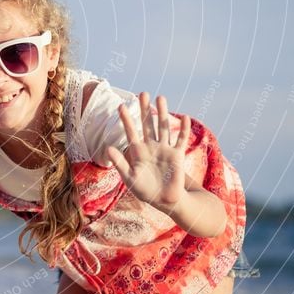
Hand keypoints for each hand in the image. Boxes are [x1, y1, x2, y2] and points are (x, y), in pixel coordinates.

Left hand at [107, 93, 190, 214]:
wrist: (163, 200)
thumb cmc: (145, 190)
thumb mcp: (129, 178)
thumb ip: (119, 163)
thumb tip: (107, 148)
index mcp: (138, 151)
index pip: (131, 132)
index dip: (126, 119)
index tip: (120, 106)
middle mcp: (151, 146)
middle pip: (148, 124)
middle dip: (145, 109)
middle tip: (143, 93)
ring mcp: (165, 149)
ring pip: (163, 127)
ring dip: (162, 113)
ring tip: (160, 97)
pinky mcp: (177, 156)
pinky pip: (181, 141)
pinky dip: (184, 130)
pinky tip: (186, 118)